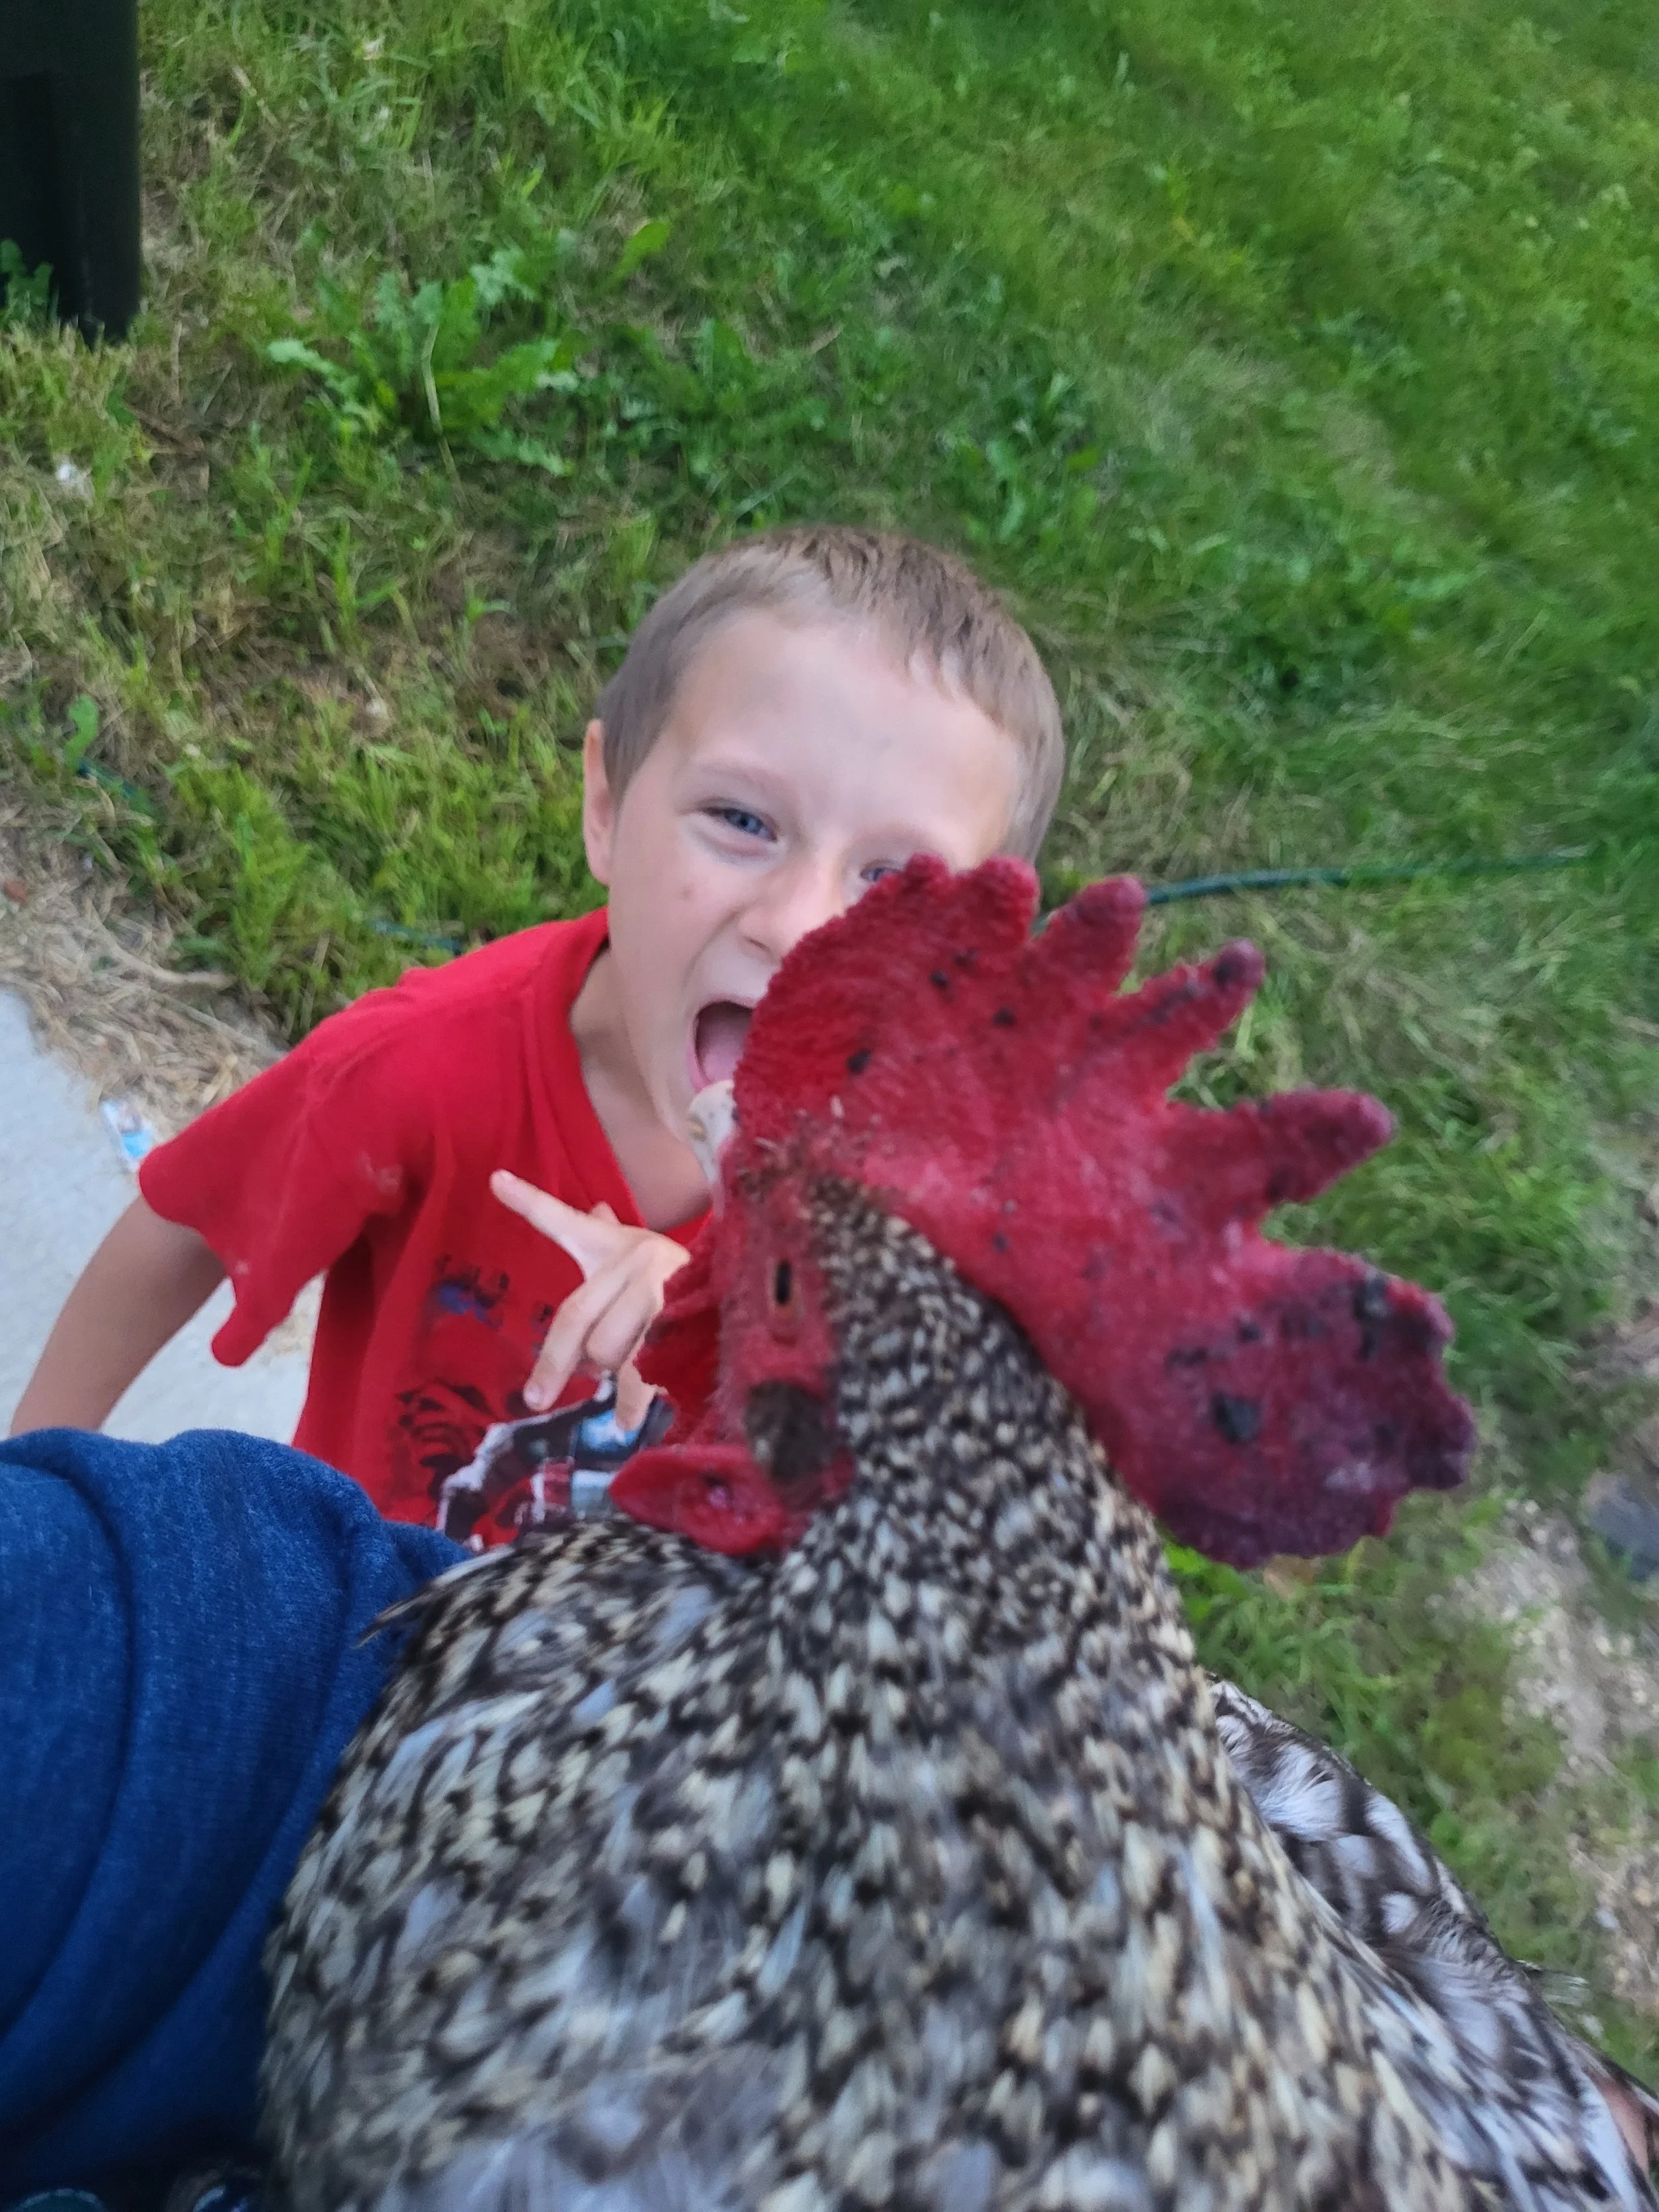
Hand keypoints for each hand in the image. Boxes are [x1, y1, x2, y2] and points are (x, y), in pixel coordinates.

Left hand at [491, 1172, 689, 1415]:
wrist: (752, 1290)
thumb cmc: (687, 1279)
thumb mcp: (648, 1254)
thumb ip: (615, 1239)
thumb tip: (597, 1208)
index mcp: (617, 1245)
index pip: (568, 1222)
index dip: (530, 1202)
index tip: (495, 1181)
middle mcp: (635, 1260)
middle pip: (577, 1316)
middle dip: (555, 1363)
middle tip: (536, 1398)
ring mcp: (659, 1290)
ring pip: (609, 1348)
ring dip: (610, 1377)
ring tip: (618, 1399)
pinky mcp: (683, 1322)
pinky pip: (643, 1369)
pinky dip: (631, 1402)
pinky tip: (626, 1423)